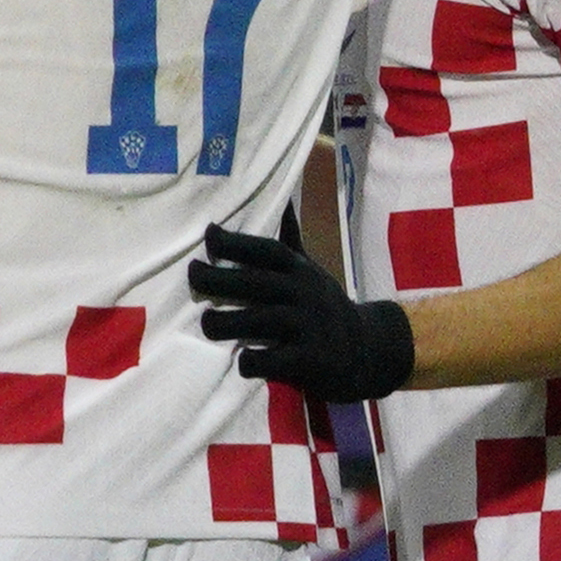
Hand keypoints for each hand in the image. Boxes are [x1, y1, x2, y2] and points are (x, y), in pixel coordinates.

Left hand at [189, 224, 412, 401]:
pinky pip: (270, 360)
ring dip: (223, 323)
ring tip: (208, 324)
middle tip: (192, 276)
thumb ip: (291, 240)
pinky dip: (250, 362)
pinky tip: (243, 361)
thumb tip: (284, 198)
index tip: (208, 235)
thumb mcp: (310, 271)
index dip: (236, 241)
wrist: (368, 348)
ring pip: (257, 321)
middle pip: (254, 282)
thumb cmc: (322, 307)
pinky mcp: (311, 360)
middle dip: (217, 278)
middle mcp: (305, 294)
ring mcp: (309, 327)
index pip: (266, 250)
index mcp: (301, 272)